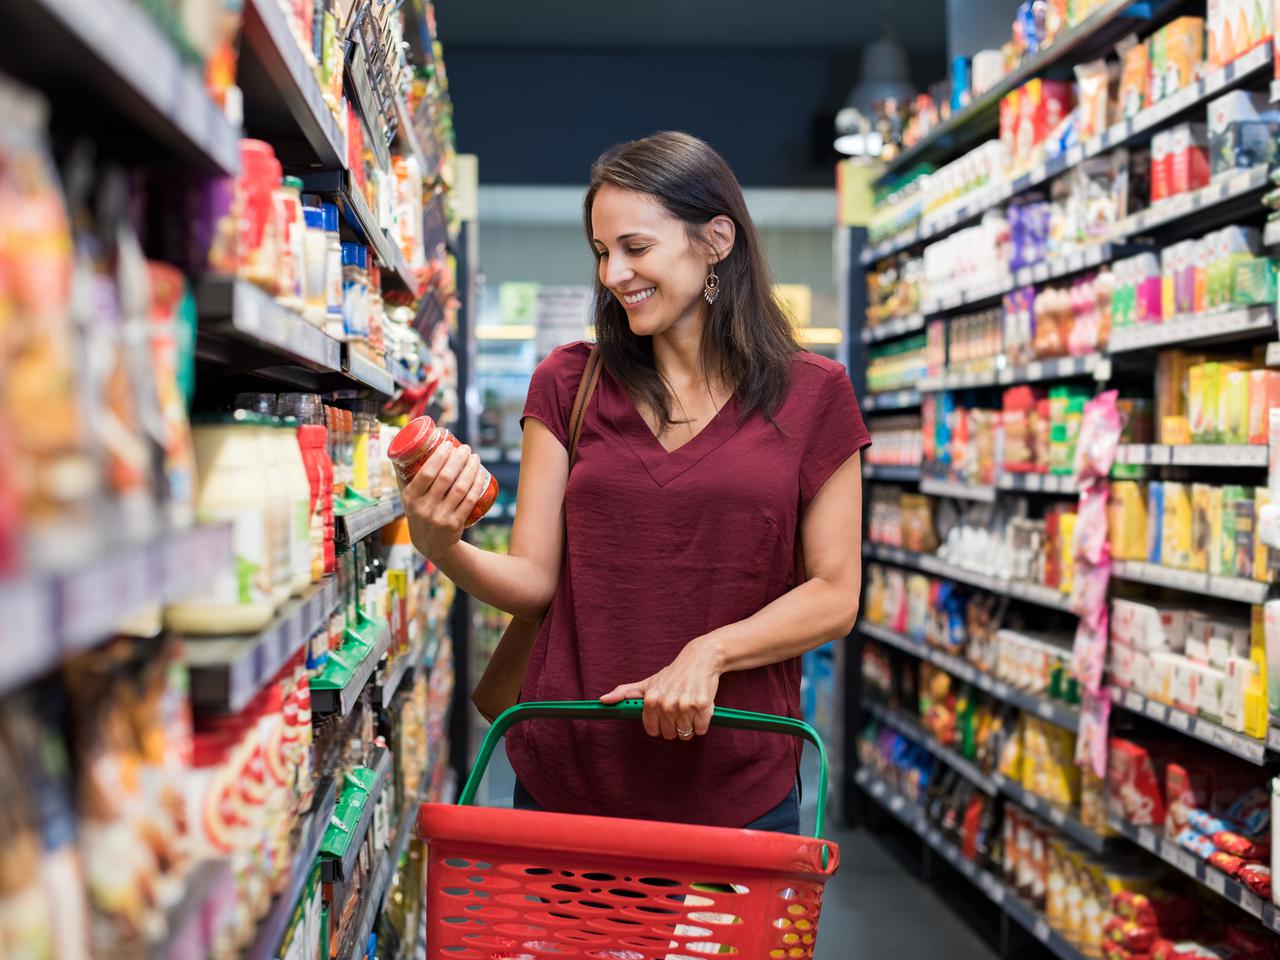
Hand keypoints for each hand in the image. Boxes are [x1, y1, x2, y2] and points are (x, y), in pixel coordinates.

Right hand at [397, 440, 489, 559]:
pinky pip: (469, 500)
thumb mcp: (407, 499)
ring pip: (460, 488)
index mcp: (410, 498)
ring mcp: (441, 517)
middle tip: (465, 448)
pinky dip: (477, 484)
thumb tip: (401, 448)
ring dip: (470, 469)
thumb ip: (403, 476)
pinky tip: (480, 473)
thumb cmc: (419, 513)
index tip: (448, 445)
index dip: (439, 457)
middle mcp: (424, 508)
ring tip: (475, 457)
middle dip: (458, 459)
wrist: (432, 545)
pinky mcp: (455, 524)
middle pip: (446, 478)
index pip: (426, 474)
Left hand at [599, 637, 723, 739]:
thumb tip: (604, 700)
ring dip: (690, 724)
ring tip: (689, 707)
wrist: (700, 659)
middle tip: (679, 709)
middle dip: (675, 726)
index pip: (653, 731)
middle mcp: (666, 704)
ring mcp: (685, 705)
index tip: (665, 716)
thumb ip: (624, 693)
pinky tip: (700, 708)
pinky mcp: (703, 706)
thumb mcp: (648, 683)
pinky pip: (701, 729)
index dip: (660, 725)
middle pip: (669, 734)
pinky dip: (702, 722)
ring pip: (685, 733)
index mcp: (651, 700)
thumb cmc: (673, 674)